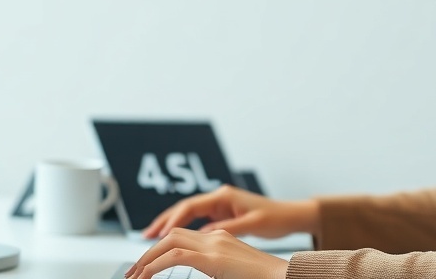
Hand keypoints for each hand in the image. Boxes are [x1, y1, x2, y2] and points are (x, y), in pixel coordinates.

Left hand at [126, 228, 288, 278]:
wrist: (284, 277)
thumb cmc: (264, 277)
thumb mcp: (232, 272)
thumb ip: (215, 269)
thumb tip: (207, 274)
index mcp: (221, 239)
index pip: (183, 236)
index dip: (161, 248)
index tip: (146, 265)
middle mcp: (216, 236)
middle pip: (173, 234)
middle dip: (149, 252)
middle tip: (133, 271)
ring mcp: (215, 244)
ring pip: (171, 241)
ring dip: (148, 258)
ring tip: (135, 275)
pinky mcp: (214, 257)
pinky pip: (176, 255)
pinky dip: (156, 264)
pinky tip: (146, 275)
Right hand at [142, 184, 318, 238]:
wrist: (291, 215)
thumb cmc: (275, 218)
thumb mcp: (252, 225)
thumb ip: (227, 228)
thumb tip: (203, 234)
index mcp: (224, 196)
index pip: (190, 206)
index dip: (172, 221)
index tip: (159, 235)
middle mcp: (219, 197)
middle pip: (183, 208)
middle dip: (163, 221)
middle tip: (144, 236)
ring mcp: (219, 204)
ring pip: (187, 214)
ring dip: (169, 224)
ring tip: (151, 238)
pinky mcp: (222, 212)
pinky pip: (196, 220)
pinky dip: (183, 228)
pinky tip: (172, 239)